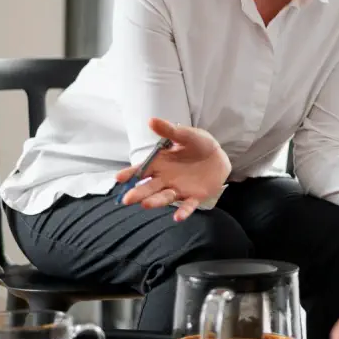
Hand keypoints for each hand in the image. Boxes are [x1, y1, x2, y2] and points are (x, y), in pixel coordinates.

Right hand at [115, 118, 230, 220]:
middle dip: (138, 193)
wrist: (219, 156)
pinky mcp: (194, 197)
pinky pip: (188, 205)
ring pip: (164, 197)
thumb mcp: (186, 135)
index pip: (141, 170)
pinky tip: (178, 217)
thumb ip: (170, 131)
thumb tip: (151, 120)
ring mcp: (179, 189)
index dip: (130, 174)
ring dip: (155, 202)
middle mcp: (165, 179)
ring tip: (145, 205)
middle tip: (127, 199)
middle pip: (149, 187)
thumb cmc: (199, 144)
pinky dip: (183, 211)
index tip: (119, 178)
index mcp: (160, 164)